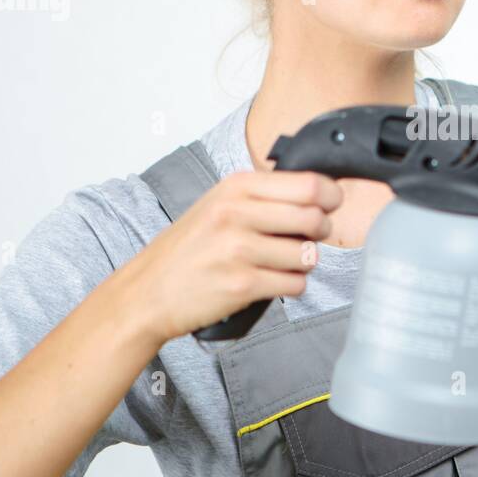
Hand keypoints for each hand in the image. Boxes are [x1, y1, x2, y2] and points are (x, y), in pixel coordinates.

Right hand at [113, 170, 343, 342]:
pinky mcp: (242, 285)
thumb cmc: (187, 249)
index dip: (331, 196)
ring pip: (309, 255)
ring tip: (283, 262)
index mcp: (236, 187)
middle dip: (321, 231)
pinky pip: (295, 284)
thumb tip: (319, 192)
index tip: (330, 205)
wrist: (146, 292)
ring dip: (304, 263)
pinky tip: (272, 281)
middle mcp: (236, 214)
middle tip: (309, 237)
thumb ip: (262, 195)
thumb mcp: (218, 203)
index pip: (310, 184)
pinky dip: (291, 286)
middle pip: (315, 218)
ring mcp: (238, 250)